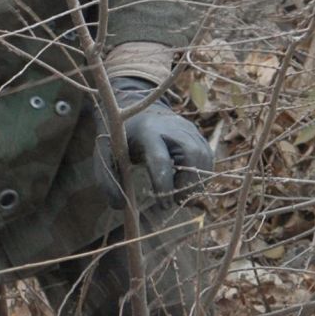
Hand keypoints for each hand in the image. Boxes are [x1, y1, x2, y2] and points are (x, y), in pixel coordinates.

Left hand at [102, 76, 212, 204]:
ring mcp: (188, 129)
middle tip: (177, 201)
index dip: (164, 185)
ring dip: (197, 181)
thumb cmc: (120, 136)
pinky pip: (208, 157)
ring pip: (204, 157)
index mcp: (147, 131)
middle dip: (188, 183)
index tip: (163, 205)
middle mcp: (172, 127)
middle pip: (192, 155)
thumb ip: (108, 180)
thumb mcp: (106, 155)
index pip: (161, 159)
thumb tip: (120, 207)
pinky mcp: (197, 134)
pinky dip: (201, 175)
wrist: (134, 108)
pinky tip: (188, 184)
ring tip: (182, 196)